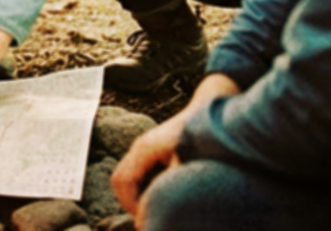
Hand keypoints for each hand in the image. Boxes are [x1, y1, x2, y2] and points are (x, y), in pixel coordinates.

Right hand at [111, 73, 240, 219]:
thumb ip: (172, 182)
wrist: (209, 110)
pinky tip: (163, 198)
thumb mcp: (187, 161)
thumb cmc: (200, 135)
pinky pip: (138, 176)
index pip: (123, 181)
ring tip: (157, 212)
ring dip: (138, 197)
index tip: (148, 221)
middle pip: (120, 181)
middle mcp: (139, 148)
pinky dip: (144, 190)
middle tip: (150, 220)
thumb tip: (162, 204)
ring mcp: (144, 150)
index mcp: (144, 148)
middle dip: (132, 204)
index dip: (132, 205)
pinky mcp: (152, 153)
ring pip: (128, 179)